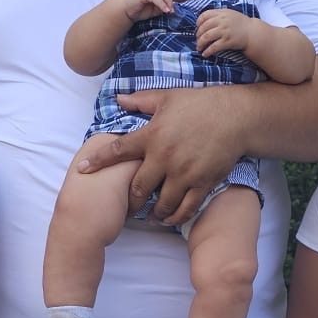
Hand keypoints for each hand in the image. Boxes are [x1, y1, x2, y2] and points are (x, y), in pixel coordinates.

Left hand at [72, 86, 250, 224]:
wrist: (236, 116)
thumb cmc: (200, 104)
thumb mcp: (168, 97)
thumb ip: (140, 101)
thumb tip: (118, 99)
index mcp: (152, 135)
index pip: (118, 151)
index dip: (97, 162)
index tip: (82, 171)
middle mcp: (165, 157)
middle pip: (139, 188)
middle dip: (131, 201)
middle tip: (127, 208)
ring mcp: (184, 173)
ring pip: (162, 203)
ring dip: (153, 213)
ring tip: (150, 217)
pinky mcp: (203, 183)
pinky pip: (186, 207)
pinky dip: (176, 216)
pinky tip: (170, 219)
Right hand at [124, 0, 173, 21]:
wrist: (123, 10)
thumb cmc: (137, 9)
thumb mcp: (153, 9)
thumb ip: (161, 7)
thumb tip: (171, 8)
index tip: (171, 5)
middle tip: (172, 9)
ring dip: (167, 2)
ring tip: (169, 11)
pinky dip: (162, 4)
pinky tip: (165, 11)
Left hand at [195, 7, 252, 59]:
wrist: (252, 33)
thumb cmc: (241, 23)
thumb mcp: (230, 14)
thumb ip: (218, 15)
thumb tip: (204, 20)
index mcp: (221, 13)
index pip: (205, 15)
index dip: (199, 22)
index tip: (197, 28)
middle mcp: (222, 21)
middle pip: (204, 27)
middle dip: (198, 35)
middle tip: (197, 40)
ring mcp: (225, 31)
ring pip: (207, 37)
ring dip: (200, 44)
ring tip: (199, 48)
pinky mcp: (227, 41)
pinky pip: (214, 47)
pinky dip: (207, 51)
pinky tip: (205, 54)